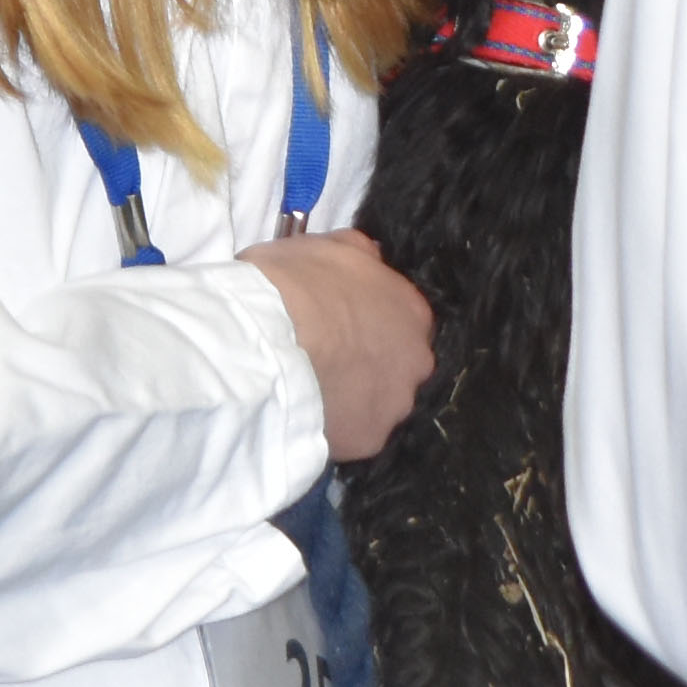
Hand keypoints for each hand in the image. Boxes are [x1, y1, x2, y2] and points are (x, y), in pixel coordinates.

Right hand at [248, 227, 434, 464]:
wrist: (269, 339)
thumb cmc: (296, 285)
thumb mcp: (324, 247)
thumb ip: (356, 254)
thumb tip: (370, 257)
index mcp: (411, 310)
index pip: (401, 321)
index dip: (368, 325)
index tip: (339, 330)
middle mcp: (417, 359)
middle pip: (397, 367)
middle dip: (367, 366)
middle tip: (326, 364)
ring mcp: (396, 403)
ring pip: (377, 405)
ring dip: (352, 400)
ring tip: (311, 394)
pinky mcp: (370, 439)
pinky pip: (352, 436)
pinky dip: (333, 429)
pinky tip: (305, 417)